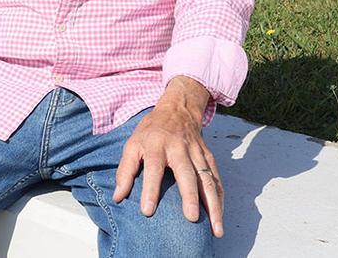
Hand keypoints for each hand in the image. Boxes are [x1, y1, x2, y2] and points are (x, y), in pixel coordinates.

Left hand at [112, 76, 223, 236]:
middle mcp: (179, 148)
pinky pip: (216, 179)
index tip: (147, 211)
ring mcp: (197, 152)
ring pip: (207, 179)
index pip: (153, 168)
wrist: (177, 110)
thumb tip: (118, 197)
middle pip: (186, 173)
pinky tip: (219, 217)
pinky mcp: (209, 157)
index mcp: (156, 145)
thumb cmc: (150, 132)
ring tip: (216, 228)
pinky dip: (220, 199)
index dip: (150, 190)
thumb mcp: (132, 144)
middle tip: (191, 218)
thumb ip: (125, 171)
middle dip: (190, 196)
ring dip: (213, 204)